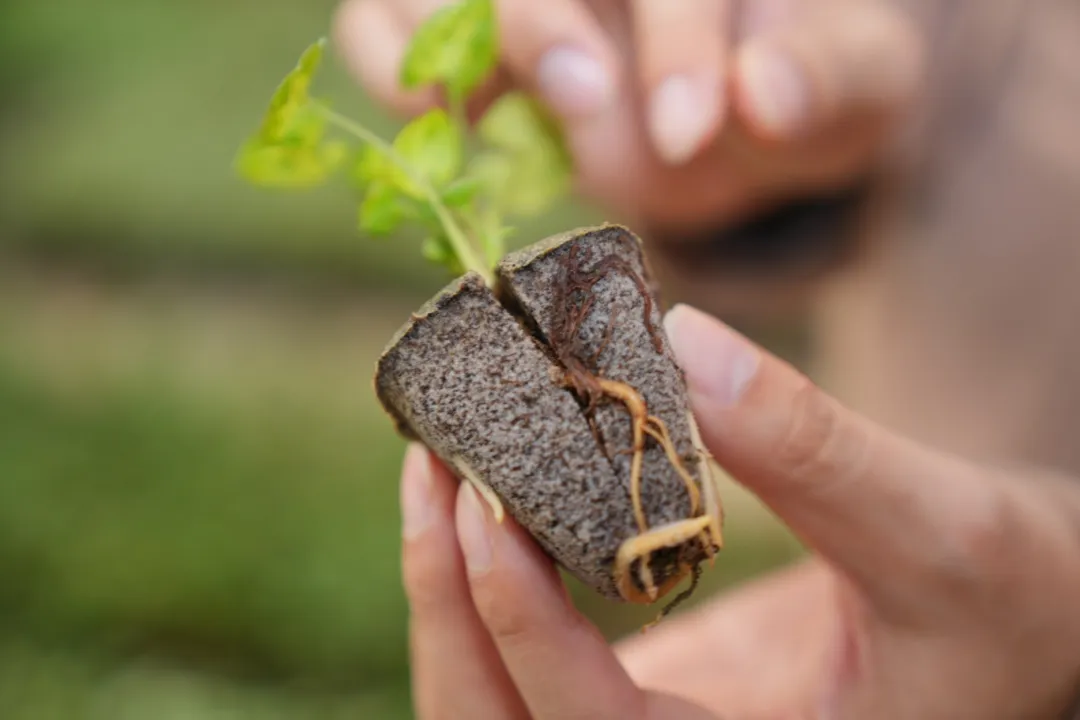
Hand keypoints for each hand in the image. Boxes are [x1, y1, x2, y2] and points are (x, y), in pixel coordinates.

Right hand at [333, 0, 921, 229]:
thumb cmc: (801, 86)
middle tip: (581, 100)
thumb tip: (761, 95)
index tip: (693, 132)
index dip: (677, 38)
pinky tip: (437, 123)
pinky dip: (387, 64)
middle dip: (539, 23)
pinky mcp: (461, 29)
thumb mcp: (855, 85)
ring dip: (432, 38)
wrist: (746, 117)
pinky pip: (379, 20)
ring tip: (465, 111)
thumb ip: (828, 78)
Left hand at [396, 303, 1079, 718]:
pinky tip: (488, 490)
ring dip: (450, 595)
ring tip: (436, 471)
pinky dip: (492, 582)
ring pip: (499, 702)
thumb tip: (682, 342)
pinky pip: (534, 653)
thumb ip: (816, 451)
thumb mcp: (941, 529)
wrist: (1018, 612)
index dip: (514, 624)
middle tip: (429, 470)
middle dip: (447, 609)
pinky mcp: (645, 685)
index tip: (474, 501)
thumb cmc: (1009, 596)